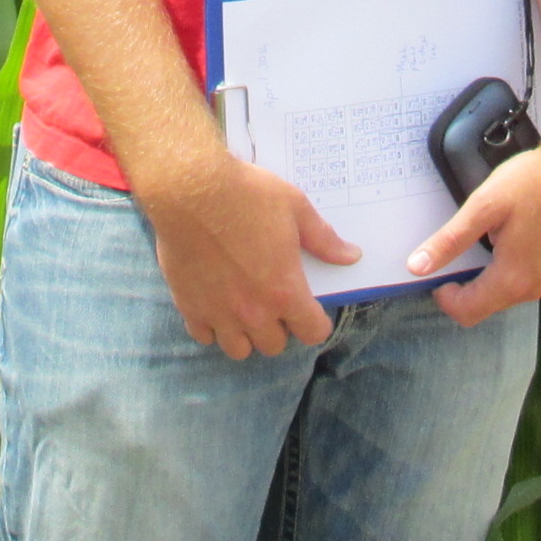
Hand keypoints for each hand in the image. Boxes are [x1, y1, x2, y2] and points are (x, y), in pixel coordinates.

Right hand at [133, 149, 360, 359]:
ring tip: (245, 309)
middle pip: (275, 346)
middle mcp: (253, 312)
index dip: (316, 322)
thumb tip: (351, 257)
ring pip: (239, 350)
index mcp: (284, 291)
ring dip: (246, 335)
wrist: (191, 190)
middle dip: (280, 328)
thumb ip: (323, 239)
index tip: (311, 309)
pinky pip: (204, 336)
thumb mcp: (295, 208)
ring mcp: (219, 313)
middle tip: (274, 302)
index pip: (313, 332)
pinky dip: (212, 327)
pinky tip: (215, 304)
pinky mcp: (189, 306)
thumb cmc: (246, 195)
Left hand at [406, 135, 540, 327]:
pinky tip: (522, 234)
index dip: (448, 299)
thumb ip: (451, 240)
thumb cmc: (536, 181)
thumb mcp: (485, 205)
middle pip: (493, 304)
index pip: (469, 312)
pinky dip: (522, 267)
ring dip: (498, 276)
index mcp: (513, 278)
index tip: (440, 277)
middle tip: (464, 251)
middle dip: (472, 286)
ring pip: (517, 291)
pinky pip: (538, 277)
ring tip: (495, 236)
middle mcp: (538, 287)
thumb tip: (417, 267)